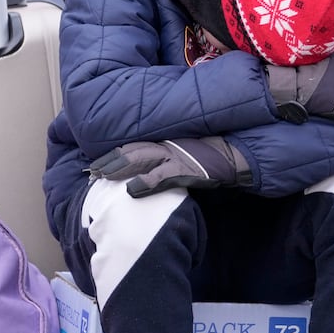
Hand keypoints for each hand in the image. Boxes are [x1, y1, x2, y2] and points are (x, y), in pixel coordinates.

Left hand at [88, 137, 250, 197]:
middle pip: (132, 151)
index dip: (116, 154)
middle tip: (91, 171)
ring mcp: (178, 156)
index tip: (98, 163)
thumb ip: (172, 159)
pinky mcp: (188, 170)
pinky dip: (146, 183)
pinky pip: (163, 176)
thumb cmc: (218, 156)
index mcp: (169, 141)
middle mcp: (170, 145)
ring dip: (119, 169)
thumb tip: (152, 173)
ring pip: (141, 159)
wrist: (242, 155)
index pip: (136, 145)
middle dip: (110, 162)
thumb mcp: (190, 153)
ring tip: (100, 176)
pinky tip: (131, 190)